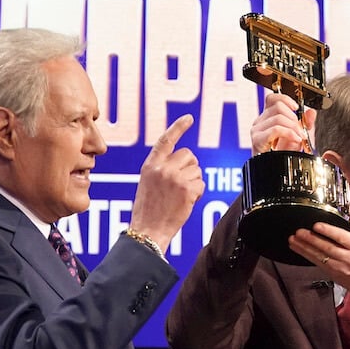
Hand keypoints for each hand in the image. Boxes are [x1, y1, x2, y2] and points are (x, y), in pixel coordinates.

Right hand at [128, 115, 203, 247]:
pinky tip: (185, 202)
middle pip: (188, 155)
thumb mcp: (148, 183)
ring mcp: (175, 178)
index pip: (165, 140)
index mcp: (150, 165)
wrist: (148, 230)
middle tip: (181, 184)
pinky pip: (201, 183)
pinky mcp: (187, 189)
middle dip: (190, 167)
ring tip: (180, 196)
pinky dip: (197, 193)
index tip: (189, 118)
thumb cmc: (148, 211)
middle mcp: (162, 168)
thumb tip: (183, 160)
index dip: (178, 127)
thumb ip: (161, 169)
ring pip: (197, 170)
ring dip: (193, 181)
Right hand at [249, 92, 315, 154]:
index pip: (272, 99)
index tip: (296, 108)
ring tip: (299, 137)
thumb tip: (311, 112)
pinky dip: (289, 133)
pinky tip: (295, 139)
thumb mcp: (299, 138)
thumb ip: (306, 124)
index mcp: (268, 119)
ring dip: (293, 127)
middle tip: (300, 130)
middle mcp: (260, 122)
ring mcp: (257, 130)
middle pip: (277, 106)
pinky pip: (276, 129)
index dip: (285, 99)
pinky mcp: (257, 140)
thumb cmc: (284, 156)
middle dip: (294, 117)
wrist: (278, 172)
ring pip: (278, 117)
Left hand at [288, 215, 349, 304]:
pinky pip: (316, 262)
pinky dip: (305, 254)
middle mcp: (349, 258)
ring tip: (294, 239)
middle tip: (300, 232)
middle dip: (311, 239)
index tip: (317, 226)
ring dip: (304, 247)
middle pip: (327, 247)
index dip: (328, 231)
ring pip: (319, 256)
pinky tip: (297, 248)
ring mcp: (339, 266)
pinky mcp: (331, 272)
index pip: (342, 238)